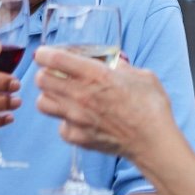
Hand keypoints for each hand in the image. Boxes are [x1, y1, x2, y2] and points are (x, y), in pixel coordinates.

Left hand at [33, 46, 174, 160]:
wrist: (153, 141)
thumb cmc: (151, 107)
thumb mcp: (141, 75)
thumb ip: (122, 66)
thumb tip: (114, 63)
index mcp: (96, 75)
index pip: (55, 59)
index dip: (44, 54)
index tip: (44, 54)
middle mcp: (80, 95)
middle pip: (41, 79)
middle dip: (45, 73)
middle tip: (55, 74)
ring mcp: (76, 118)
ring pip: (43, 102)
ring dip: (50, 96)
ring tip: (62, 96)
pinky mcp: (77, 137)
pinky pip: (60, 126)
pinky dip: (65, 121)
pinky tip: (78, 118)